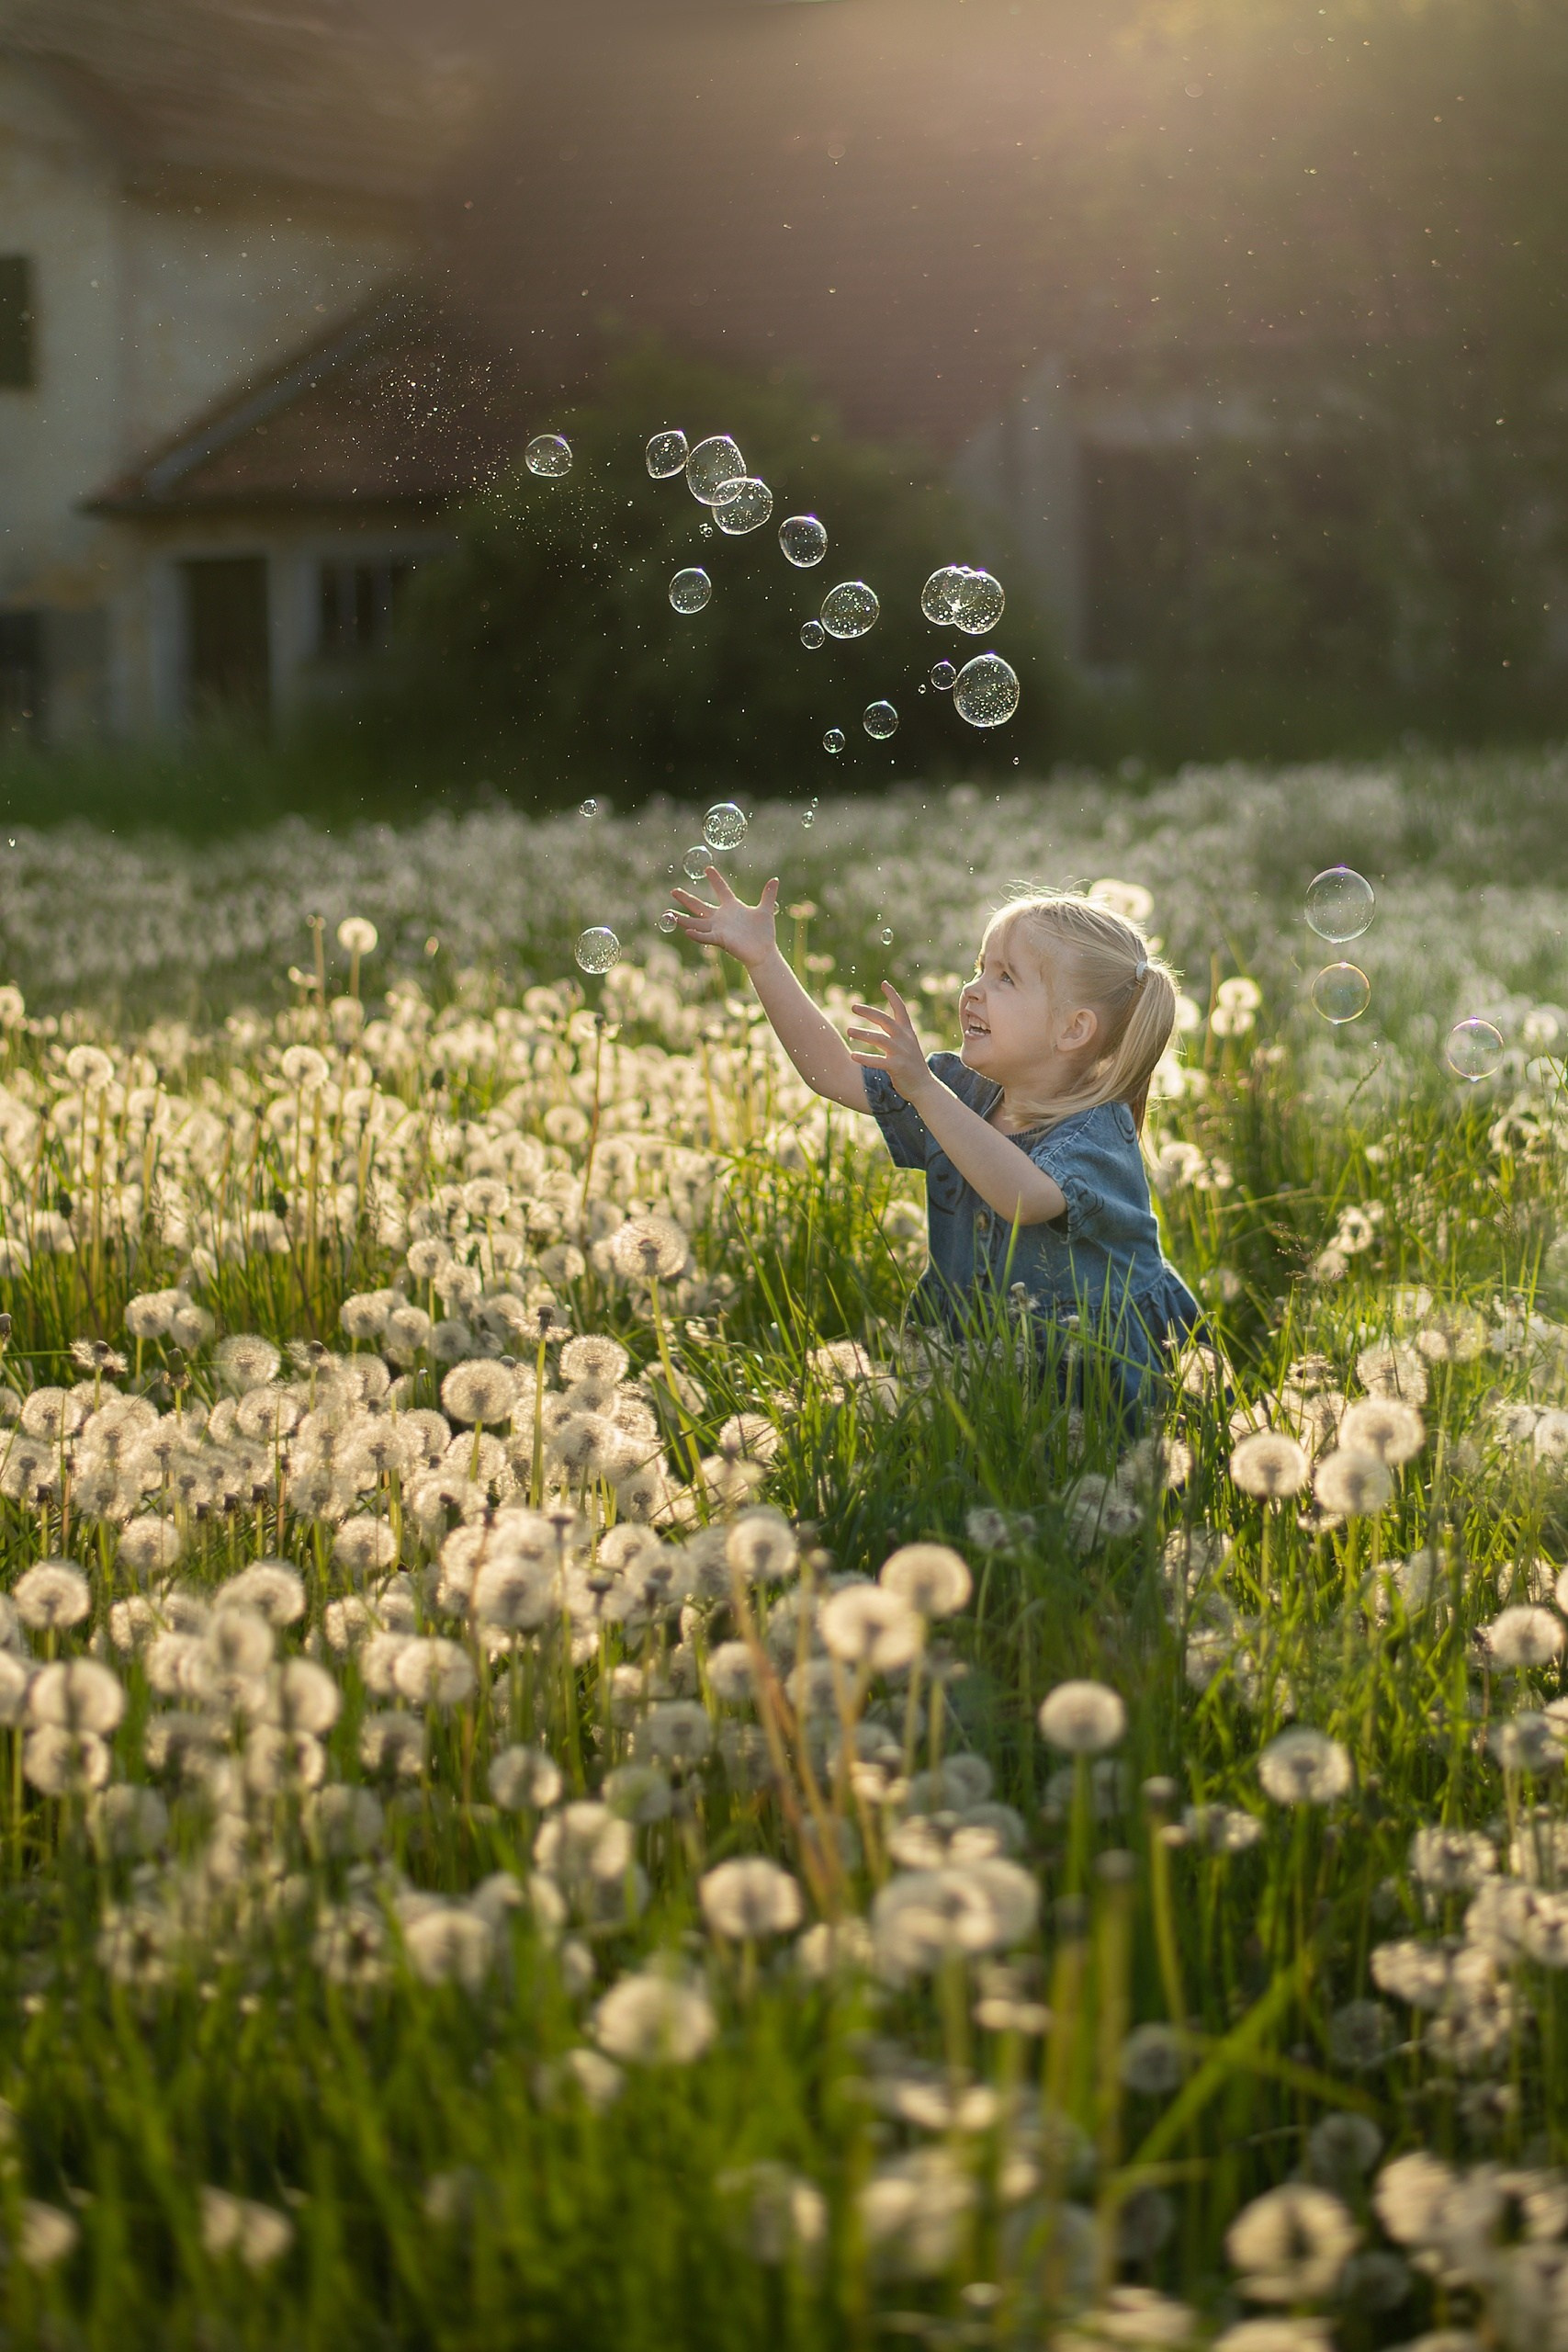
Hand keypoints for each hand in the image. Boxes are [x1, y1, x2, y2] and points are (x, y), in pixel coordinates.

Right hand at [669, 870, 779, 969]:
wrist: (764, 951)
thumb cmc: (764, 933)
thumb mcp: (765, 910)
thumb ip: (768, 894)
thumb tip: (775, 879)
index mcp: (731, 907)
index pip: (721, 889)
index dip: (715, 879)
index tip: (708, 868)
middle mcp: (721, 917)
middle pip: (699, 906)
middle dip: (686, 899)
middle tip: (673, 891)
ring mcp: (719, 929)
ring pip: (696, 922)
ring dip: (683, 919)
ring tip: (669, 914)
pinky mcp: (720, 939)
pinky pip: (705, 936)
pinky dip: (696, 934)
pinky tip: (686, 931)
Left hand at [846, 983, 930, 1102]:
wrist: (924, 1087)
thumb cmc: (912, 1066)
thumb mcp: (908, 1045)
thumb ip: (897, 1033)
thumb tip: (883, 1022)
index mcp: (908, 1032)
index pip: (901, 1009)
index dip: (892, 995)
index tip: (884, 983)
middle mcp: (905, 1039)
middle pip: (885, 1020)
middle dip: (869, 1012)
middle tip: (853, 1006)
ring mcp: (901, 1053)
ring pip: (879, 1039)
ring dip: (863, 1034)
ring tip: (848, 1030)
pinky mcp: (897, 1067)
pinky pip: (878, 1061)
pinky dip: (865, 1058)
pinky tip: (853, 1056)